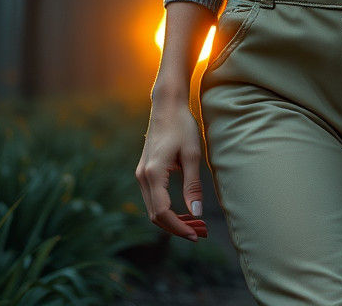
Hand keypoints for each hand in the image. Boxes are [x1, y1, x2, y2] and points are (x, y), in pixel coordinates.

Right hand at [135, 95, 209, 241]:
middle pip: (155, 215)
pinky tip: (184, 211)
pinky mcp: (144, 171)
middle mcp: (142, 176)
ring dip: (172, 220)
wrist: (166, 105)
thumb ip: (193, 185)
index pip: (162, 212)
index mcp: (153, 173)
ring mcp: (141, 174)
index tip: (196, 235)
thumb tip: (197, 212)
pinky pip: (153, 198)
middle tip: (200, 233)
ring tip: (195, 225)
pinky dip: (166, 209)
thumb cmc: (182, 126)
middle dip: (176, 228)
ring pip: (153, 209)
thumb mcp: (192, 154)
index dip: (179, 227)